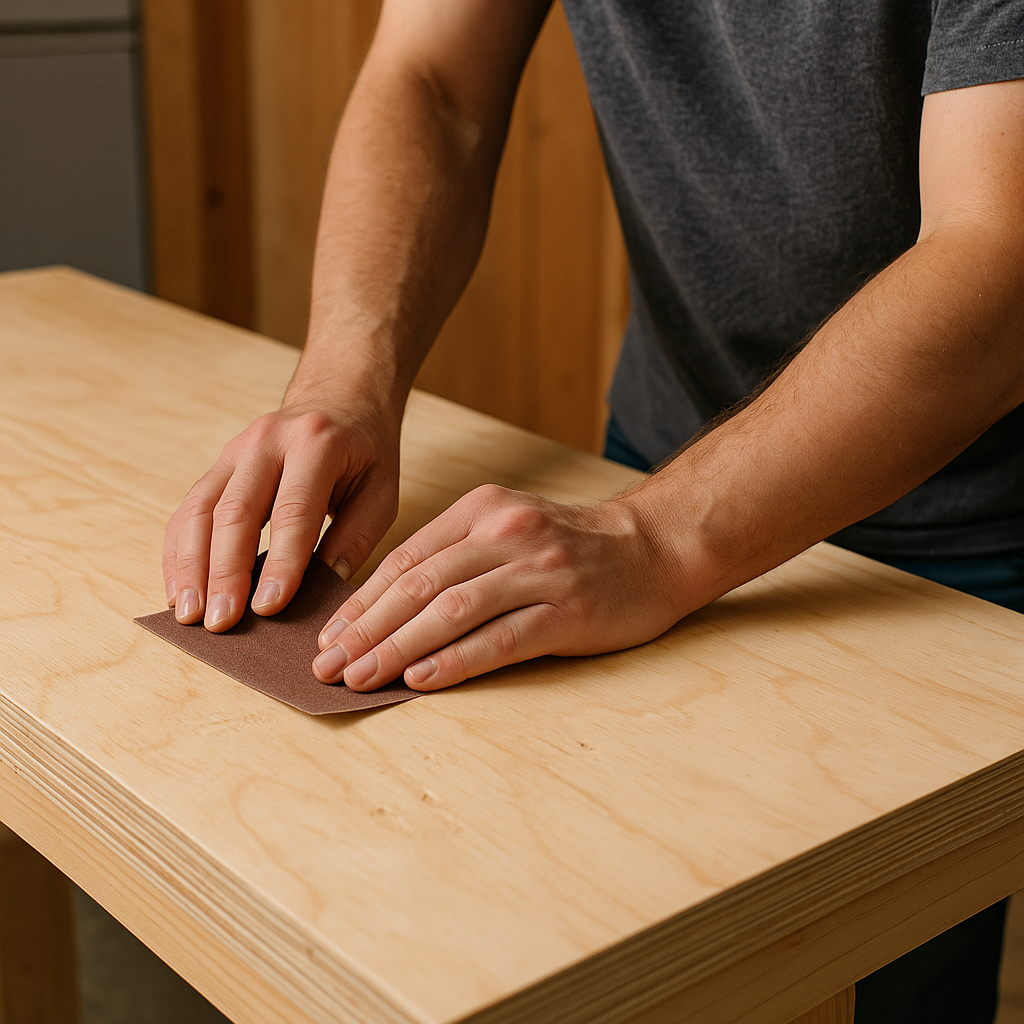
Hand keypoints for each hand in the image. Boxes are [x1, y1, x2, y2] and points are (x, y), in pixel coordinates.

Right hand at [163, 394, 400, 631]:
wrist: (341, 397)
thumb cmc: (366, 451)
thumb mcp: (381, 490)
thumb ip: (357, 536)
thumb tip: (325, 589)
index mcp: (317, 444)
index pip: (294, 510)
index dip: (281, 561)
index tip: (268, 607)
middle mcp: (267, 441)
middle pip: (236, 511)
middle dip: (225, 572)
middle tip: (221, 621)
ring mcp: (235, 450)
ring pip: (200, 510)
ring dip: (191, 566)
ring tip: (189, 614)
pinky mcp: (217, 465)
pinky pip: (189, 510)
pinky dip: (179, 553)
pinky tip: (179, 590)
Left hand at [310, 483, 691, 690]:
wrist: (654, 546)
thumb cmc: (572, 546)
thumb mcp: (510, 528)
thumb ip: (457, 556)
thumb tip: (389, 608)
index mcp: (483, 510)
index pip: (407, 558)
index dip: (361, 600)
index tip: (328, 635)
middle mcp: (507, 534)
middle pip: (420, 585)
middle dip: (365, 628)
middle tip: (326, 664)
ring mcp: (539, 571)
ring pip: (452, 611)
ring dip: (397, 648)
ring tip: (359, 676)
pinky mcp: (567, 610)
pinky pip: (500, 639)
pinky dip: (455, 661)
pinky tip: (421, 681)